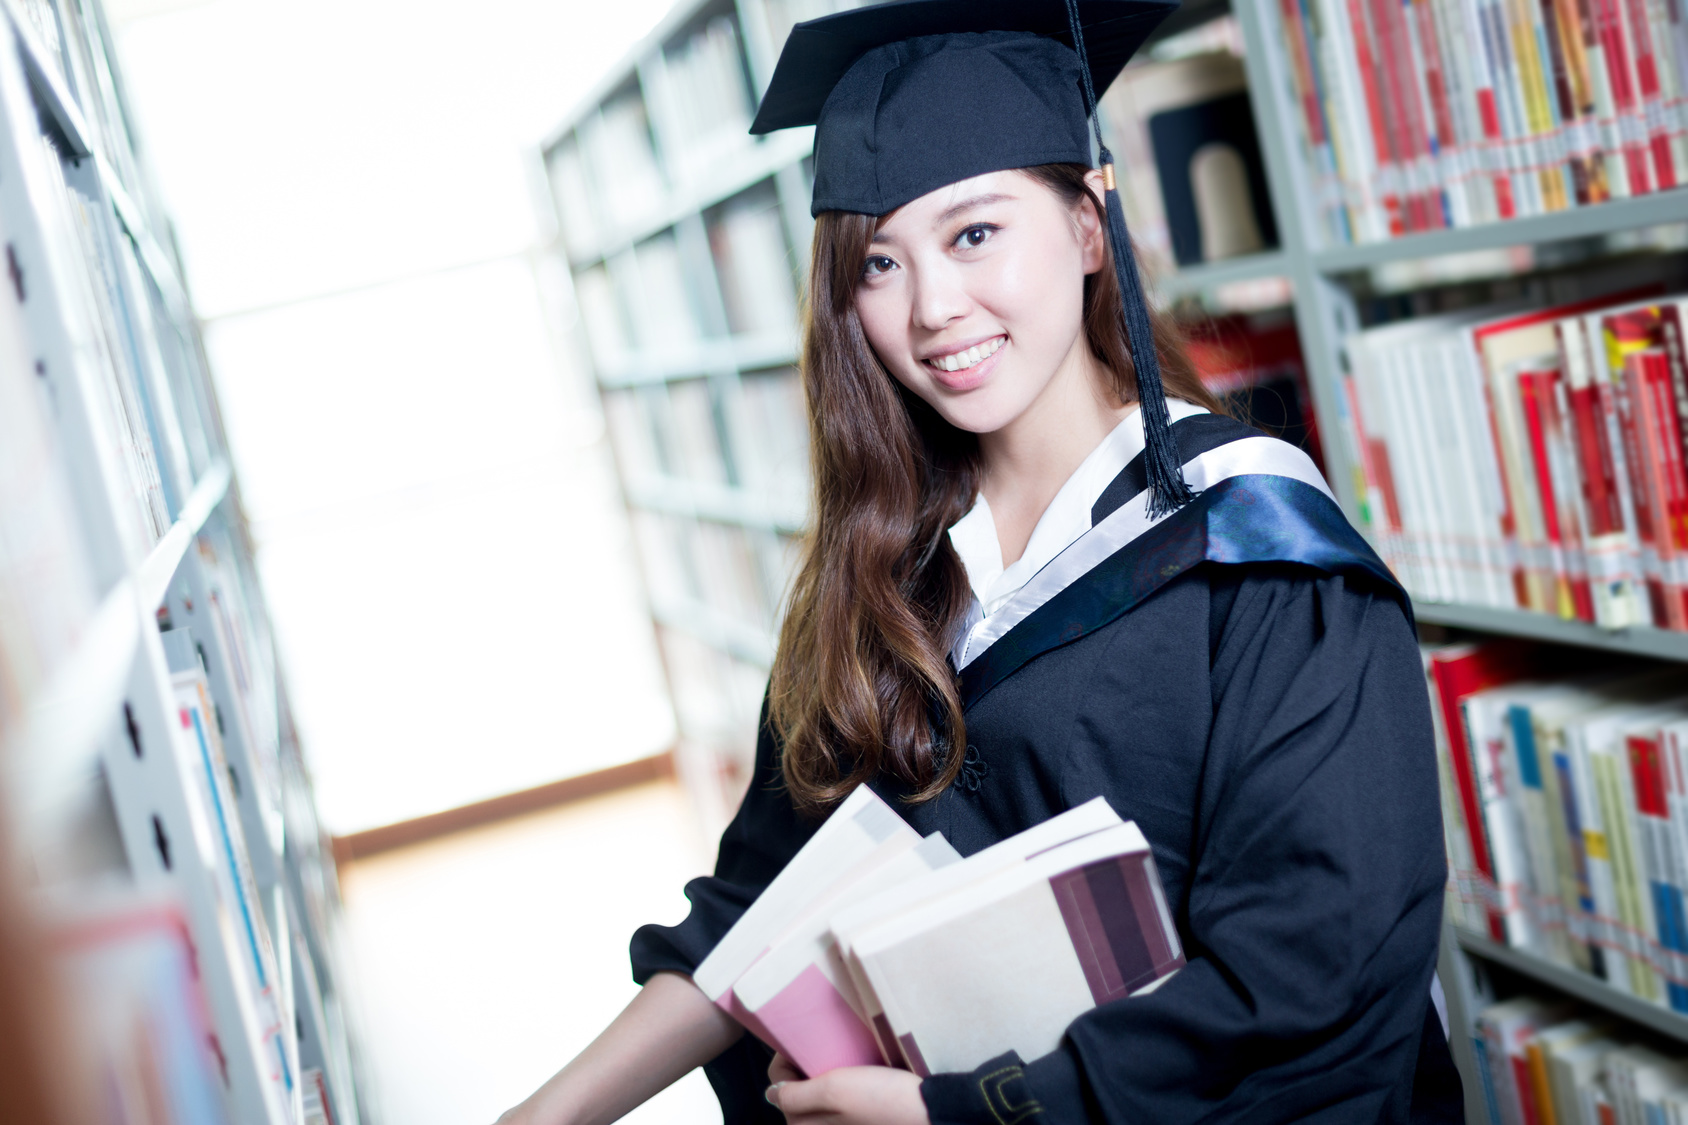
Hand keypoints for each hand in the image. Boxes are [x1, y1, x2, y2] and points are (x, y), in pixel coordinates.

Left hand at [764, 1052, 928, 1124]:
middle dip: (806, 1065)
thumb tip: (771, 1094)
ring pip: (818, 1091)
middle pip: (797, 1089)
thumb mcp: (832, 1091)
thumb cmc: (882, 1102)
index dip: (786, 1059)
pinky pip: (840, 1097)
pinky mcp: (859, 1118)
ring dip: (825, 1069)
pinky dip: (843, 1079)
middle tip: (826, 1046)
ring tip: (843, 1054)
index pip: (777, 1087)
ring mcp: (841, 1123)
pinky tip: (857, 1066)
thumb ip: (795, 1095)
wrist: (929, 1111)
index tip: (804, 1040)